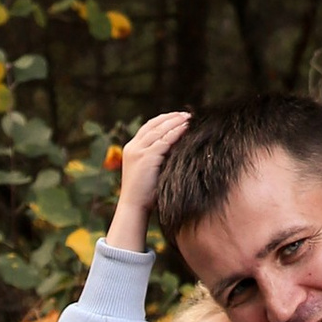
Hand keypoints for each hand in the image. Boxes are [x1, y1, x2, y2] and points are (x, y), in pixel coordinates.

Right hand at [104, 109, 191, 254]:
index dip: (164, 120)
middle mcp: (133, 147)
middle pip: (154, 125)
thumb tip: (176, 148)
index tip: (178, 116)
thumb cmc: (145, 193)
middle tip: (187, 114)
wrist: (134, 207)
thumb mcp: (149, 170)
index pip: (148, 127)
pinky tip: (186, 129)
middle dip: (171, 118)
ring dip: (175, 122)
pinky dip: (176, 132)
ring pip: (160, 130)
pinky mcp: (146, 157)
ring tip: (189, 118)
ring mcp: (138, 151)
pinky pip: (164, 140)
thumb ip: (157, 157)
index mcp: (131, 148)